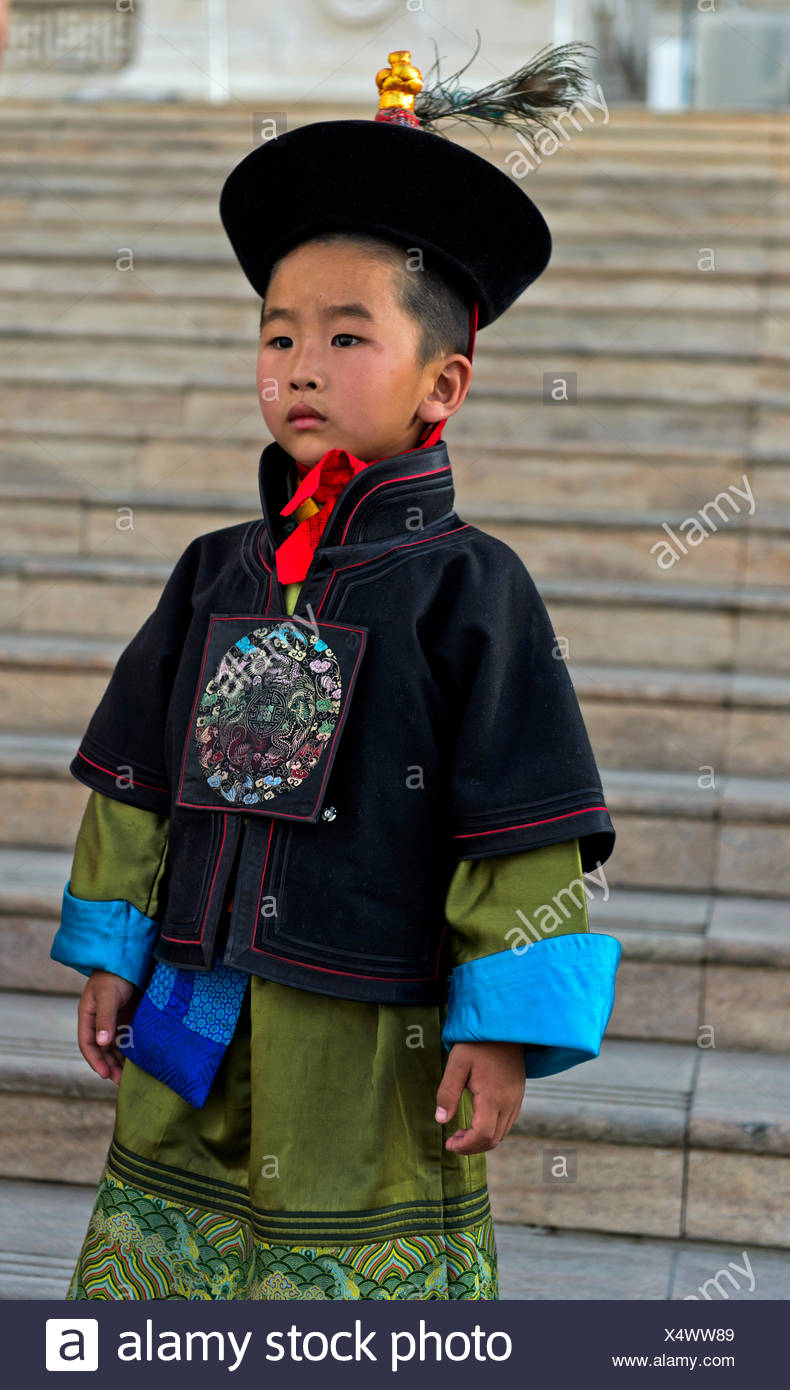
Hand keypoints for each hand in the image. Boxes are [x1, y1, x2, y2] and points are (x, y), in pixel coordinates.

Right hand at [77, 970, 141, 1084]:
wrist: (131, 957)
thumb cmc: (114, 974)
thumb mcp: (108, 996)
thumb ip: (105, 1018)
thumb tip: (102, 1042)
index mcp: (88, 1016)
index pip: (87, 1044)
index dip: (95, 1061)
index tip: (105, 1075)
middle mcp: (100, 1021)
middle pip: (102, 1049)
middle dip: (109, 1065)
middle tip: (120, 1081)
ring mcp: (114, 1019)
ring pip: (115, 1045)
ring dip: (120, 1060)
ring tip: (129, 1075)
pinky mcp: (128, 1016)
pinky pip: (128, 1037)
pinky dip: (131, 1049)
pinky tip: (139, 1059)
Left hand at [435, 1041, 524, 1152]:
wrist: (504, 1026)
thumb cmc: (478, 1043)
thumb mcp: (457, 1063)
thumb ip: (448, 1092)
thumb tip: (441, 1120)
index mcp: (493, 1097)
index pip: (483, 1134)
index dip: (465, 1145)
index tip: (448, 1144)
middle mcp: (509, 1102)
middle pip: (493, 1139)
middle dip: (471, 1146)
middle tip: (452, 1141)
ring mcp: (516, 1099)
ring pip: (502, 1133)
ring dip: (482, 1140)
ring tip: (461, 1133)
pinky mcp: (518, 1095)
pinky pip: (508, 1122)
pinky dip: (492, 1130)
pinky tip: (477, 1122)